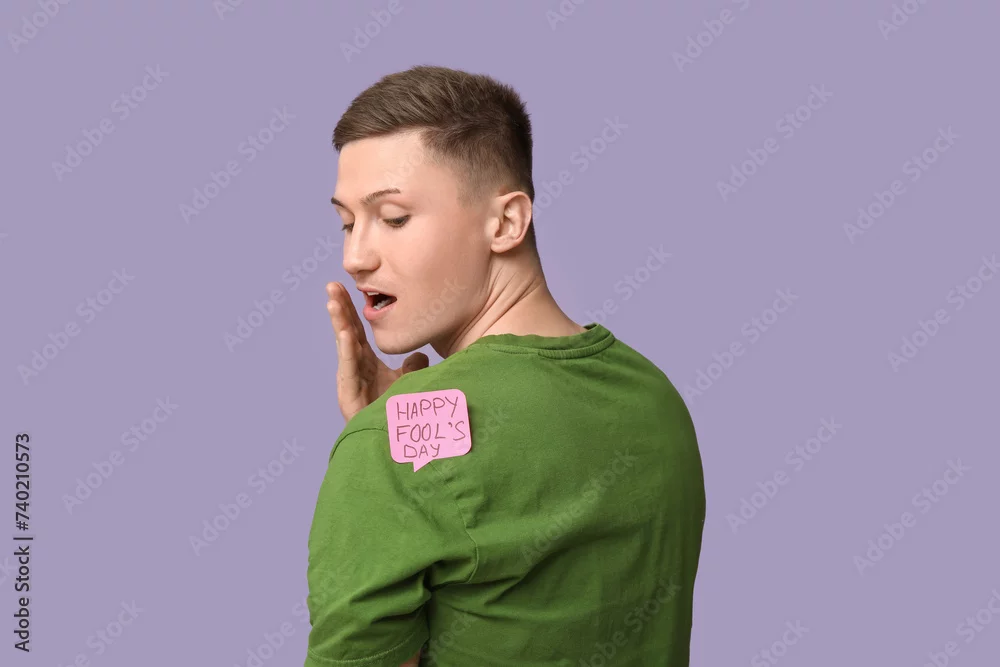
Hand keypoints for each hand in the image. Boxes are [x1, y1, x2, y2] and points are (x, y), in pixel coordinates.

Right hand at [327, 282, 428, 421]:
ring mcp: (350, 380)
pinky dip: (348, 350)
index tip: (344, 286)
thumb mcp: (407, 383)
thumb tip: (421, 354)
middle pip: (346, 331)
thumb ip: (412, 367)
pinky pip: (350, 368)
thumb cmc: (394, 413)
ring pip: (344, 346)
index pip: (356, 329)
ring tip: (333, 301)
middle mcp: (355, 367)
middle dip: (340, 308)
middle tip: (333, 285)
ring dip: (339, 323)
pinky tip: (345, 333)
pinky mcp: (349, 394)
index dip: (351, 309)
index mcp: (365, 361)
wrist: (390, 442)